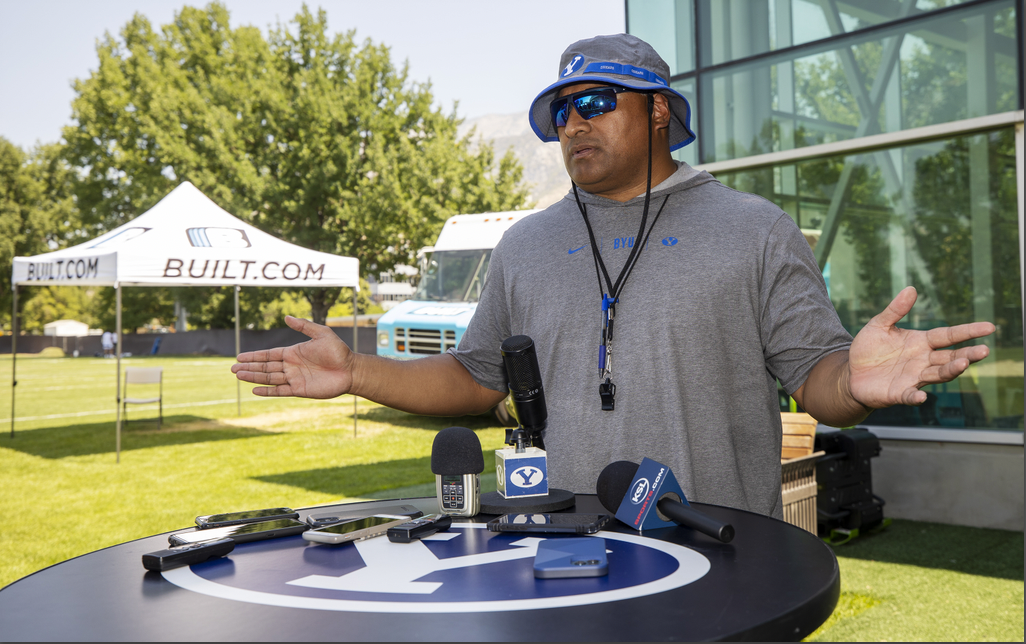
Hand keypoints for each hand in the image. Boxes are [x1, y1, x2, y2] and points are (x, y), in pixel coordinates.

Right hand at [231, 316, 352, 397]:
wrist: (351, 369)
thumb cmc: (338, 351)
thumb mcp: (321, 333)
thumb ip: (303, 326)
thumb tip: (286, 317)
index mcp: (293, 353)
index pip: (269, 355)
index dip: (254, 356)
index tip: (240, 357)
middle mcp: (291, 366)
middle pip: (265, 367)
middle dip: (249, 367)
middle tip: (233, 369)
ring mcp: (295, 378)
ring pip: (269, 378)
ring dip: (254, 377)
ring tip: (239, 376)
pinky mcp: (300, 390)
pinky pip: (280, 391)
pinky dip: (268, 391)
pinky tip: (255, 391)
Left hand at [848, 286, 994, 407]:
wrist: (851, 373)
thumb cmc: (869, 349)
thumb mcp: (879, 325)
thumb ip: (895, 310)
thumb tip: (910, 289)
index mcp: (921, 342)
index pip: (948, 336)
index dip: (968, 332)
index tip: (990, 327)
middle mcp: (923, 361)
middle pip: (950, 357)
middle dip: (967, 354)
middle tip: (984, 350)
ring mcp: (913, 378)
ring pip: (938, 375)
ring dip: (951, 371)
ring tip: (963, 363)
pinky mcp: (899, 393)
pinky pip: (910, 395)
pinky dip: (916, 396)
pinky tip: (922, 396)